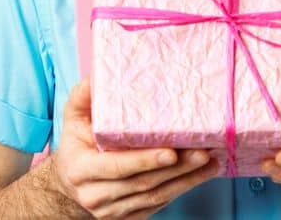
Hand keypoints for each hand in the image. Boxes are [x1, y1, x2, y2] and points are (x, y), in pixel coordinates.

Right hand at [50, 77, 220, 218]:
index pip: (116, 167)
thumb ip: (84, 98)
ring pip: (155, 197)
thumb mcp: (74, 120)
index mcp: (81, 170)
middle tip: (204, 152)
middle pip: (143, 183)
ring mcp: (112, 210)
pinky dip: (182, 188)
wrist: (69, 183)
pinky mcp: (128, 217)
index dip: (145, 160)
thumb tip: (99, 75)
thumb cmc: (77, 145)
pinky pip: (158, 204)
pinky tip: (201, 174)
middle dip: (177, 169)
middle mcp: (95, 194)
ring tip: (211, 162)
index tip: (171, 152)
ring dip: (187, 180)